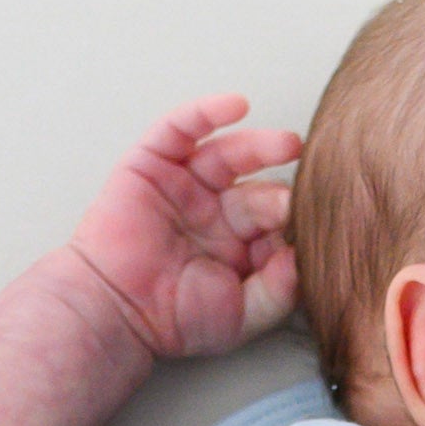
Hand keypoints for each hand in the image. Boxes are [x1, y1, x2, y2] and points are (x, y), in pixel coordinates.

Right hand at [64, 93, 300, 361]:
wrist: (115, 310)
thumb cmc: (171, 319)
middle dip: (278, 194)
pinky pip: (181, 129)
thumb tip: (306, 258)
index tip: (309, 233)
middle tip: (296, 199)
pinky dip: (207, 113)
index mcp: (238, 246)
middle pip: (257, 189)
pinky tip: (236, 106)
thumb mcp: (240, 317)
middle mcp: (215, 212)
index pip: (274, 227)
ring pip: (228, 154)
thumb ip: (278, 291)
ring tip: (288, 144)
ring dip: (259, 144)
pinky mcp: (153, 164)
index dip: (292, 227)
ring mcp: (186, 185)